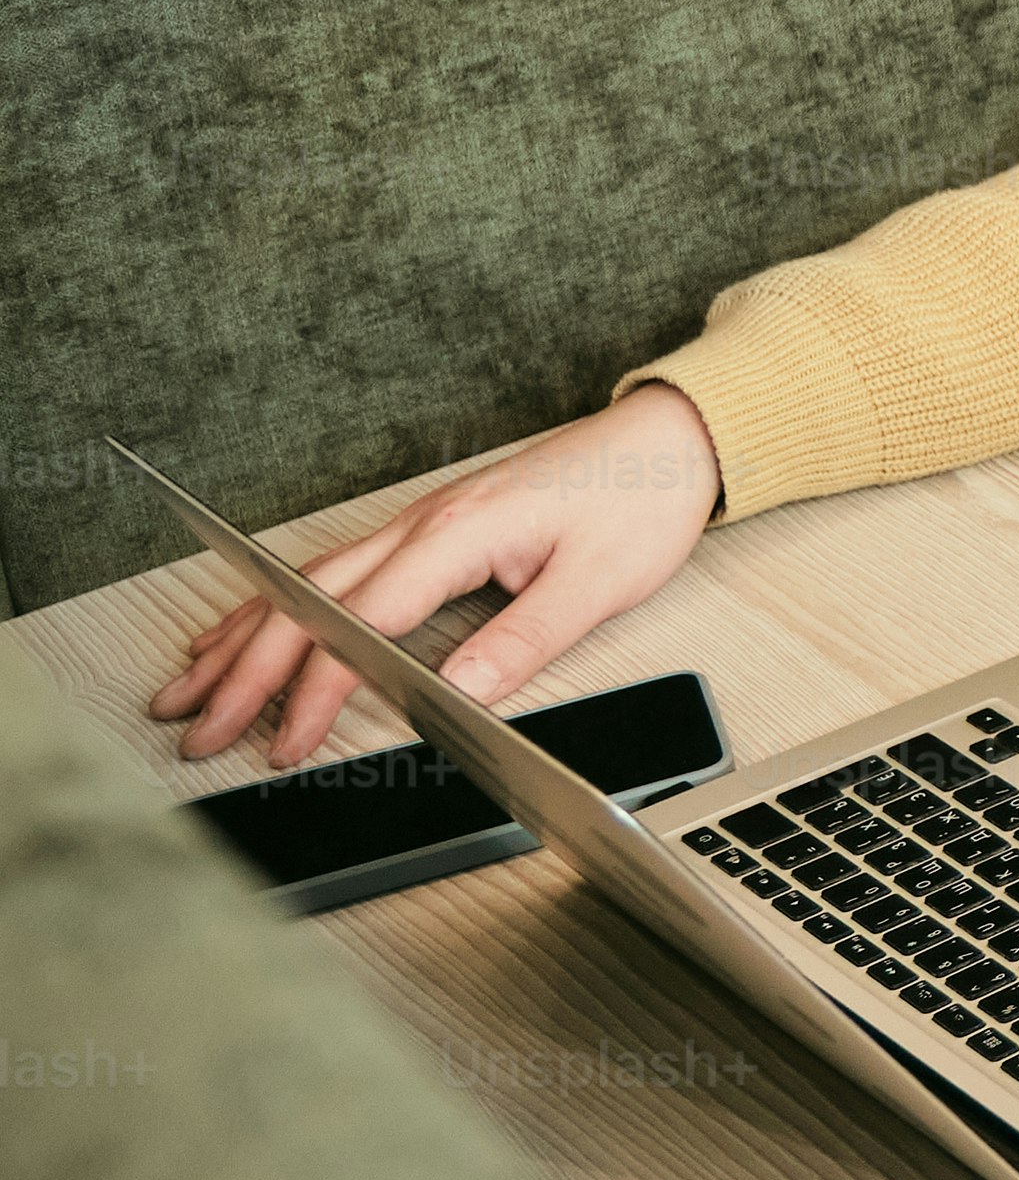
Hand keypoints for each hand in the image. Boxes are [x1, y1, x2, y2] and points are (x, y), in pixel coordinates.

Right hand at [149, 380, 724, 769]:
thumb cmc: (641, 497)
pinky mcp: (429, 526)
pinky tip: (244, 630)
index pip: (361, 624)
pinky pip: (332, 570)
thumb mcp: (599, 580)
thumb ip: (526, 638)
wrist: (671, 437)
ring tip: (185, 691)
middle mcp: (422, 523)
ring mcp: (418, 521)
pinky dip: (276, 606)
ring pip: (304, 585)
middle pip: (307, 603)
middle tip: (197, 732)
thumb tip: (460, 693)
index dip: (315, 690)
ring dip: (241, 638)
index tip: (283, 742)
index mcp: (457, 534)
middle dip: (244, 673)